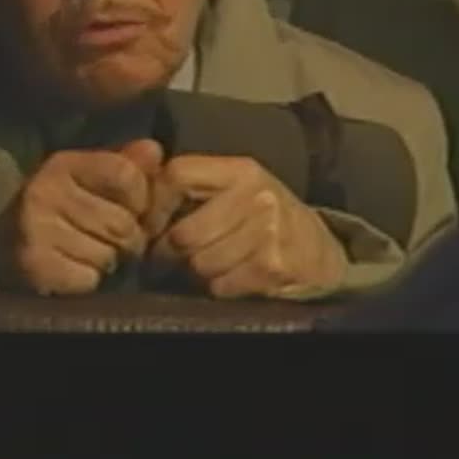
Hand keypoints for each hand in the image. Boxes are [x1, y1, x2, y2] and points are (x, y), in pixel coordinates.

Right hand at [0, 139, 162, 294]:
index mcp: (64, 164)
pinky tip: (75, 269)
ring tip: (91, 252)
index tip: (134, 209)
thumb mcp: (91, 178)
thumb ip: (127, 163)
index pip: (127, 176)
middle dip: (128, 238)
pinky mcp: (33, 265)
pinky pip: (88, 278)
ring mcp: (35, 228)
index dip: (141, 199)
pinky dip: (88, 280)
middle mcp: (45, 191)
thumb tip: (154, 150)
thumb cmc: (61, 209)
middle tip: (115, 240)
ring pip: (107, 254)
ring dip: (108, 261)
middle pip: (121, 223)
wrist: (3, 246)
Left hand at [143, 156, 346, 298]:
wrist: (319, 251)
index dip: (154, 205)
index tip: (150, 225)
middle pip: (183, 232)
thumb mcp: (237, 187)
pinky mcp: (273, 268)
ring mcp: (268, 233)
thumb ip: (195, 185)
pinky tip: (233, 277)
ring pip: (199, 264)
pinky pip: (220, 286)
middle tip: (175, 256)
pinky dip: (220, 287)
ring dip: (198, 272)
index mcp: (241, 170)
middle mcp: (257, 196)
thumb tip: (139, 195)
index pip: (177, 175)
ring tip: (212, 263)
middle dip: (172, 251)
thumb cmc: (266, 216)